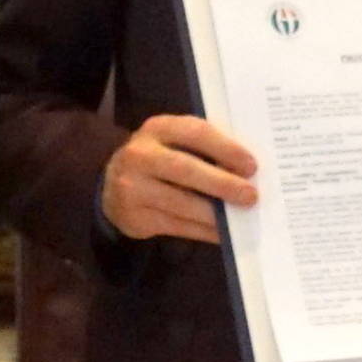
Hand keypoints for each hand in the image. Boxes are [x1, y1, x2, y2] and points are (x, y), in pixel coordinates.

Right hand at [101, 113, 263, 243]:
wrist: (111, 183)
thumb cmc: (159, 158)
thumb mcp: (174, 142)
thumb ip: (204, 150)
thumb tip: (246, 173)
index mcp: (158, 128)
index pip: (194, 132)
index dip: (224, 148)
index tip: (251, 166)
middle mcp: (140, 154)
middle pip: (185, 168)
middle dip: (221, 183)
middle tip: (250, 196)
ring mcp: (133, 188)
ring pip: (180, 203)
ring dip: (214, 214)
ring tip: (239, 218)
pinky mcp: (134, 217)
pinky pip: (176, 227)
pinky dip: (203, 231)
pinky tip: (222, 233)